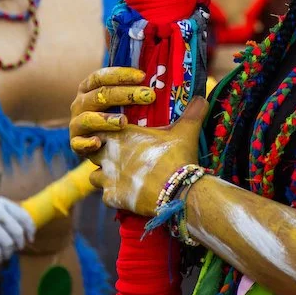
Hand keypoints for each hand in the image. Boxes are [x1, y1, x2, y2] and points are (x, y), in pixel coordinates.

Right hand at [0, 197, 35, 260]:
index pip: (24, 217)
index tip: (30, 239)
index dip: (30, 230)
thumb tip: (27, 231)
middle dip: (19, 244)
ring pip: (7, 243)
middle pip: (17, 232)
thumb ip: (9, 215)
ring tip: (5, 256)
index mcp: (3, 203)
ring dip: (8, 253)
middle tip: (15, 250)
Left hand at [69, 67, 206, 215]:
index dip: (106, 133)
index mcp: (121, 135)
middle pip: (93, 151)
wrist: (177, 190)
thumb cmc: (178, 156)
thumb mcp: (186, 130)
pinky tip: (126, 193)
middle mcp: (108, 154)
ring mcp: (107, 177)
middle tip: (119, 156)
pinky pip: (104, 195)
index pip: (99, 128)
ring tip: (120, 176)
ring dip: (104, 176)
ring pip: (94, 175)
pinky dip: (114, 195)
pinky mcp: (111, 197)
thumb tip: (202, 97)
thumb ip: (193, 112)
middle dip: (102, 154)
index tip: (116, 136)